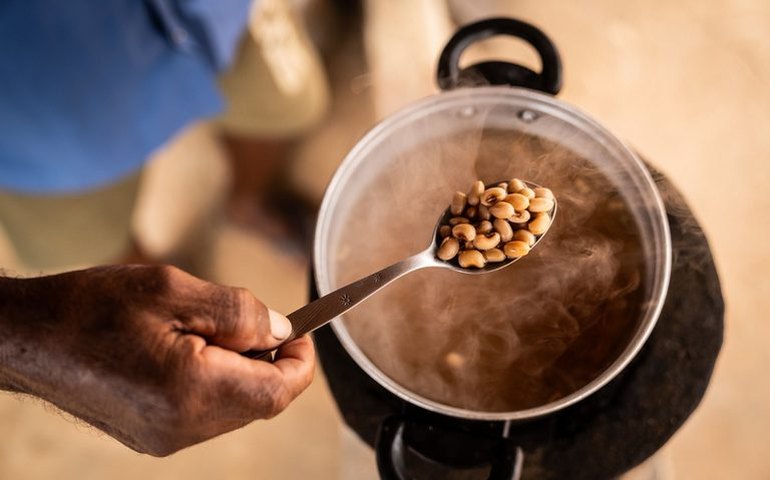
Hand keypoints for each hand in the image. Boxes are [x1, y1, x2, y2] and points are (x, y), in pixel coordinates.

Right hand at [0, 265, 314, 455]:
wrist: (26, 339)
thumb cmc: (92, 307)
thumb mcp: (173, 289)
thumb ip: (239, 312)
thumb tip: (282, 330)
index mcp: (192, 390)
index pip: (279, 391)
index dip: (301, 360)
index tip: (302, 331)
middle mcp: (183, 426)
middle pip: (260, 401)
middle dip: (269, 360)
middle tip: (248, 319)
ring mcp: (165, 438)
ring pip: (235, 408)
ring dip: (241, 370)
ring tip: (206, 329)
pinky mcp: (151, 436)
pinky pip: (207, 413)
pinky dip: (216, 382)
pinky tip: (188, 350)